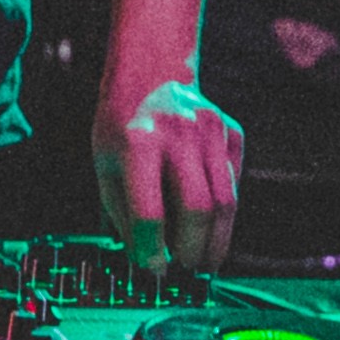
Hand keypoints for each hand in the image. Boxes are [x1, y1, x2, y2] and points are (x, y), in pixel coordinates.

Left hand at [92, 76, 244, 276]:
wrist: (153, 69)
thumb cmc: (122, 121)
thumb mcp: (105, 162)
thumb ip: (122, 210)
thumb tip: (143, 257)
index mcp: (137, 143)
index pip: (149, 210)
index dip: (152, 247)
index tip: (153, 267)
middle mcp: (179, 135)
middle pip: (198, 207)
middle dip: (193, 249)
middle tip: (186, 270)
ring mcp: (211, 132)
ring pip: (226, 200)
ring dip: (218, 240)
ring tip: (205, 262)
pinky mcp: (231, 134)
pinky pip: (234, 183)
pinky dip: (225, 211)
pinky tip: (211, 223)